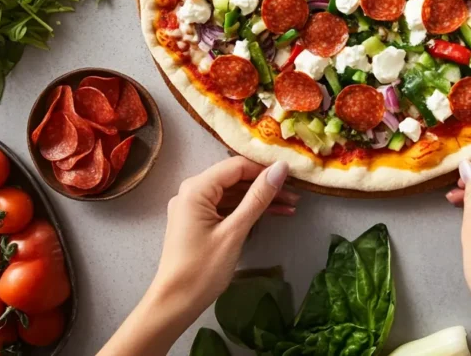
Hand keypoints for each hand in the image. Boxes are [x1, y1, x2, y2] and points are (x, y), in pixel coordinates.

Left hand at [150, 157, 297, 320]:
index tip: (292, 176)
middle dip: (264, 185)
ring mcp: (193, 207)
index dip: (264, 169)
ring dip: (259, 199)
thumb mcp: (234, 231)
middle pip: (234, 179)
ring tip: (290, 206)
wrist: (175, 303)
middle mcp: (191, 191)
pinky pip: (225, 207)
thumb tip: (280, 168)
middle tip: (295, 194)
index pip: (236, 166)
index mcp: (196, 188)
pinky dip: (246, 211)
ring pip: (232, 194)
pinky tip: (270, 215)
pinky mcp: (197, 221)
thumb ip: (258, 198)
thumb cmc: (203, 268)